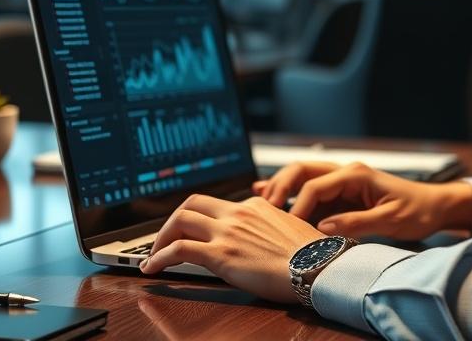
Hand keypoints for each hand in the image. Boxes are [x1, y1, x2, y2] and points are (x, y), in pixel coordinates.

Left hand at [139, 194, 322, 303]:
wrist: (318, 265)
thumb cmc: (312, 254)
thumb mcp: (291, 229)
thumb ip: (272, 227)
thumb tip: (266, 238)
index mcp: (256, 205)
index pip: (219, 205)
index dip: (201, 219)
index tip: (194, 232)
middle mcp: (239, 213)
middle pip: (192, 203)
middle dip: (174, 220)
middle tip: (166, 238)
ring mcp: (228, 232)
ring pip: (180, 220)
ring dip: (161, 237)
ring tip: (154, 255)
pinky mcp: (221, 254)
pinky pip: (179, 249)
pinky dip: (160, 257)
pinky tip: (153, 268)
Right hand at [257, 161, 471, 239]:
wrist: (434, 206)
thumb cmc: (416, 211)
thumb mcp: (390, 221)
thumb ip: (356, 223)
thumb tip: (322, 229)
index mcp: (356, 174)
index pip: (315, 185)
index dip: (298, 205)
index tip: (289, 227)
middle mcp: (345, 172)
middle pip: (302, 171)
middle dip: (280, 186)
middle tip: (264, 208)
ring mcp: (341, 182)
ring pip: (302, 177)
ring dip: (280, 187)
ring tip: (258, 201)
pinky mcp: (341, 194)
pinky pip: (310, 190)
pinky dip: (289, 192)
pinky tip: (267, 194)